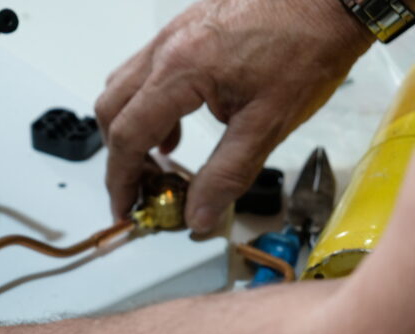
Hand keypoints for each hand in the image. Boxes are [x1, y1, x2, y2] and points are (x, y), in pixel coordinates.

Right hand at [95, 0, 372, 232]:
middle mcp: (165, 48)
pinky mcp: (184, 29)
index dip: (121, 179)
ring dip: (129, 127)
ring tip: (160, 158)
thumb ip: (227, 173)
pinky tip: (176, 123)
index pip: (128, 135)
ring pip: (121, 87)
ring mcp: (171, 34)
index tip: (125, 207)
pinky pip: (144, 70)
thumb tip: (198, 216)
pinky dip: (146, 104)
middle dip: (119, 155)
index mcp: (180, 71)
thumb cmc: (309, 47)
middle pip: (112, 110)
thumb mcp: (269, 122)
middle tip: (142, 187)